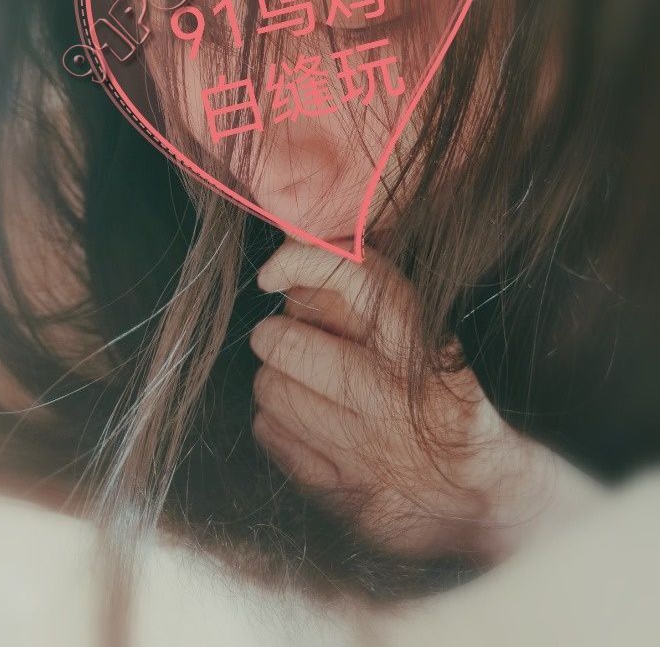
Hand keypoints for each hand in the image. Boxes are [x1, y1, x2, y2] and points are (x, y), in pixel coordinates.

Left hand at [250, 240, 565, 560]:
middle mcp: (392, 396)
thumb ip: (372, 301)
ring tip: (293, 381)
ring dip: (273, 380)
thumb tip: (298, 257)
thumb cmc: (446, 402)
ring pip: (274, 390)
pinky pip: (273, 437)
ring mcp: (366, 449)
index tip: (272, 273)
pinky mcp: (343, 491)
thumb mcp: (432, 341)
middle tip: (279, 337)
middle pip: (290, 342)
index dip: (303, 263)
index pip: (355, 279)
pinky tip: (298, 420)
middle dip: (275, 335)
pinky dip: (274, 423)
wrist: (484, 499)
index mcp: (421, 347)